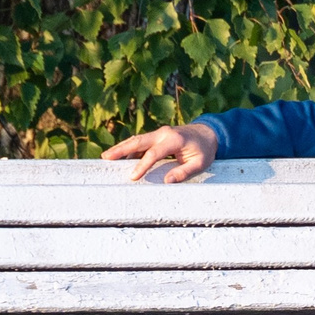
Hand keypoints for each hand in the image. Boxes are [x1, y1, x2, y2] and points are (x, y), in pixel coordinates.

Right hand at [101, 122, 219, 182]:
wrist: (208, 133)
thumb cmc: (204, 150)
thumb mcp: (200, 163)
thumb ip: (184, 172)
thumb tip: (167, 182)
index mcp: (174, 140)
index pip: (154, 153)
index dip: (142, 165)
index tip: (133, 177)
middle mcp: (163, 133)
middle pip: (139, 141)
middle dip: (121, 149)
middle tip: (106, 157)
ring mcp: (159, 133)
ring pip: (137, 140)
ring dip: (122, 147)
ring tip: (106, 157)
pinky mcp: (156, 136)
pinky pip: (141, 142)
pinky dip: (129, 148)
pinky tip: (119, 157)